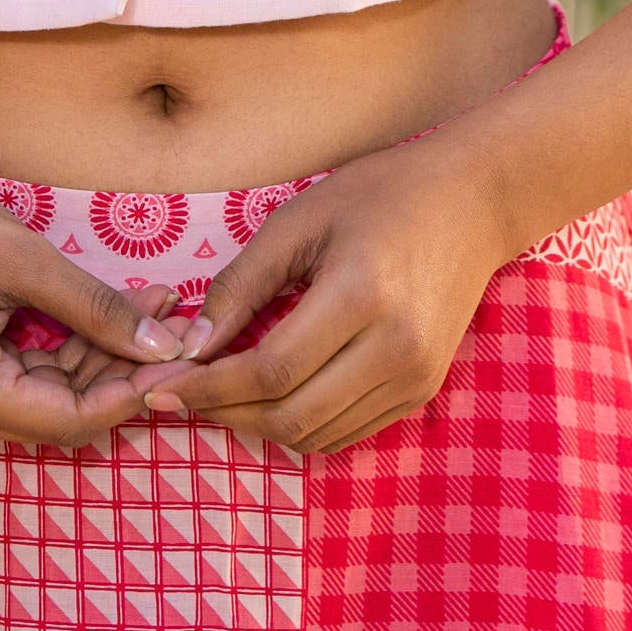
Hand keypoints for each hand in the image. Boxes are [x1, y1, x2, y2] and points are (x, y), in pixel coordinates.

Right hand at [0, 136, 186, 446]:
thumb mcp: (22, 260)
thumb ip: (95, 308)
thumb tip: (163, 346)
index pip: (70, 420)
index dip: (133, 391)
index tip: (185, 356)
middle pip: (61, 414)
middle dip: (123, 369)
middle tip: (180, 325)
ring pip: (48, 395)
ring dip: (101, 354)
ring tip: (157, 305)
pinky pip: (24, 376)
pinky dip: (69, 346)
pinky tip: (115, 310)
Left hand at [136, 125, 510, 453]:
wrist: (474, 203)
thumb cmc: (381, 195)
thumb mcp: (300, 219)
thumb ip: (242, 284)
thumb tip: (191, 345)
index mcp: (361, 297)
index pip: (269, 371)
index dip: (207, 388)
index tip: (157, 388)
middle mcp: (395, 350)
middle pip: (290, 416)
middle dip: (221, 414)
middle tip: (173, 398)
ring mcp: (415, 379)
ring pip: (316, 435)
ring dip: (256, 426)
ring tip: (213, 396)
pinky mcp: (423, 392)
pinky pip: (347, 432)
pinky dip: (299, 426)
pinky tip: (266, 398)